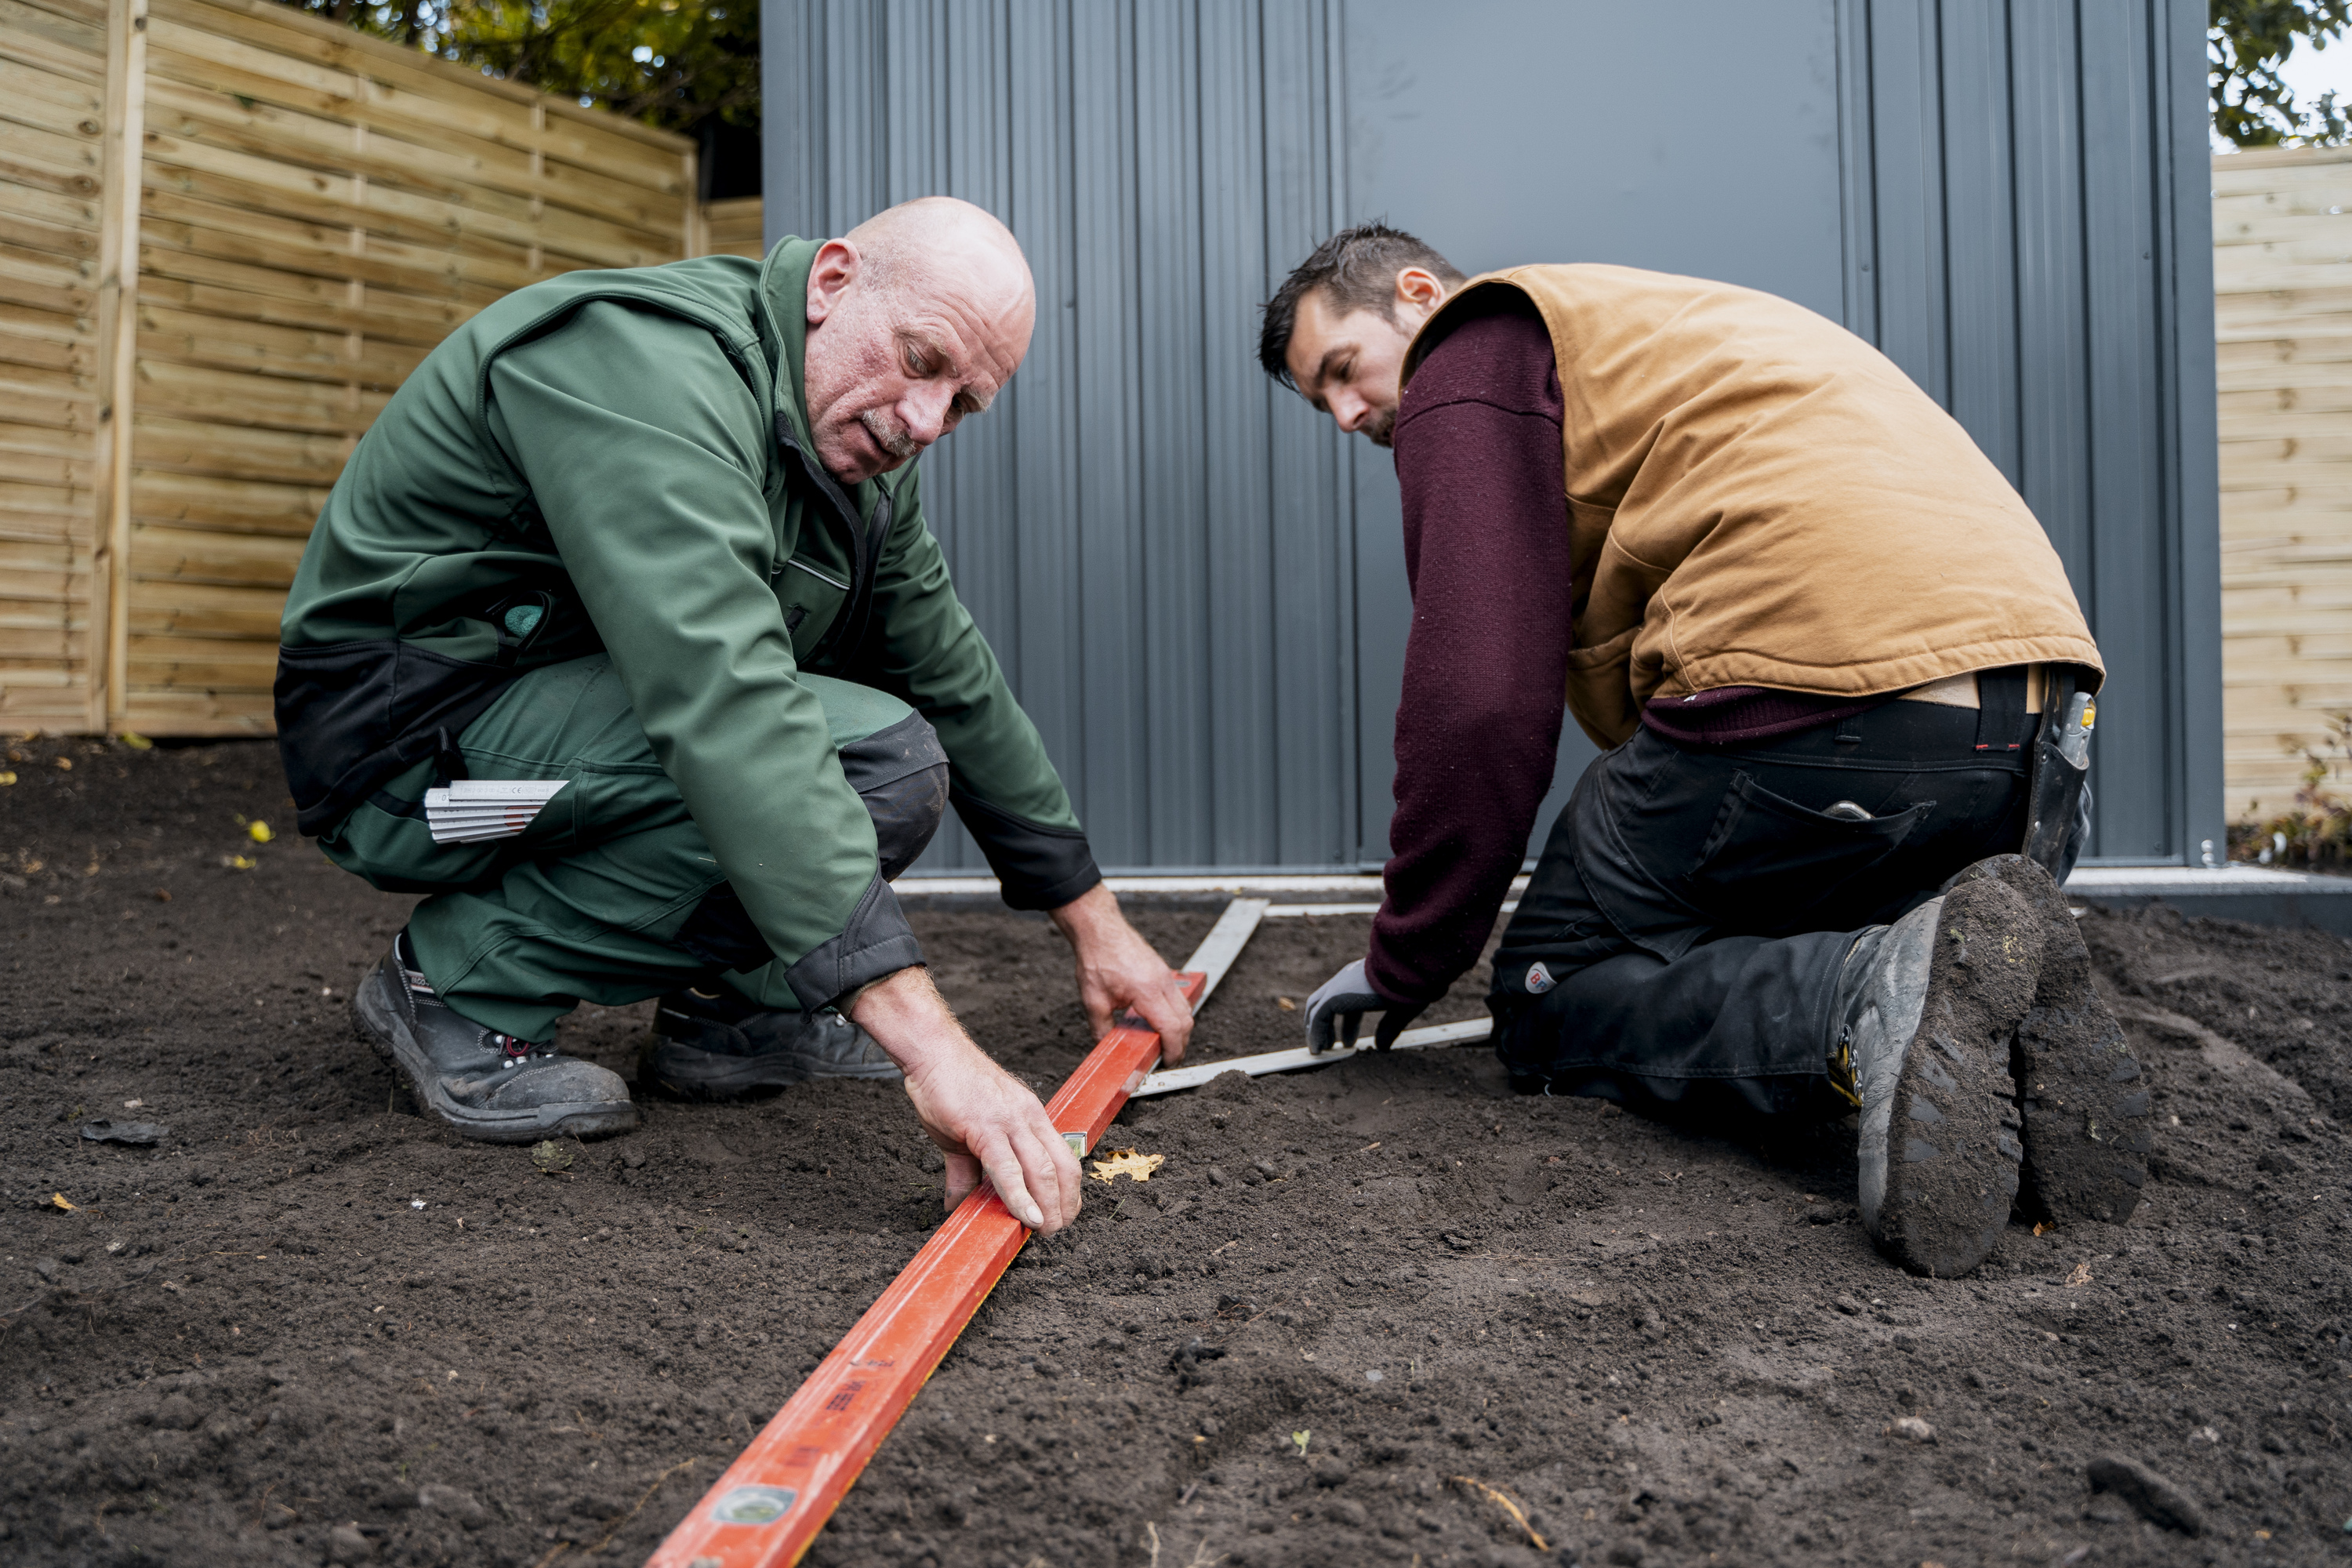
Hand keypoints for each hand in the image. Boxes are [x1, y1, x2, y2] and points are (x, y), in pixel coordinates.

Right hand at [847, 967, 1080, 1232]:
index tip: (1062, 1213)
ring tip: (1045, 1230)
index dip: (1068, 1190)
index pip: (1063, 1157)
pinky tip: (1025, 1216)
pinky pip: (1007, 1167)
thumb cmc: (950, 1086)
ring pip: (1041, 1170)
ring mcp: (1009, 1121)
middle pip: (1062, 1167)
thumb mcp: (966, 1133)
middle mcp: (1028, 1118)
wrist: (932, 1052)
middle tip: (1056, 1230)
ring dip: (1048, 1206)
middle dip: (1065, 1204)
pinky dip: (1019, 1196)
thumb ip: (968, 1171)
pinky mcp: (985, 1126)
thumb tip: (959, 1204)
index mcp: (1030, 1117)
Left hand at [1048, 882, 1194, 1065]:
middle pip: (1186, 1021)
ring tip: (1162, 1041)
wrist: (1100, 929)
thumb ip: (1102, 1028)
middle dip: (1180, 1043)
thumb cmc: (1097, 959)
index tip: (1167, 1061)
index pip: (1172, 1027)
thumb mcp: (1093, 1000)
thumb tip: (1106, 1046)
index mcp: (1147, 991)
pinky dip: (1174, 1014)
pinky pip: (1177, 997)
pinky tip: (1158, 1020)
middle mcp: (1162, 982)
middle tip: (1166, 1057)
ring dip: (1179, 1028)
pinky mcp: (1163, 971)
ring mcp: (1165, 975)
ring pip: (1185, 1008)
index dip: (1173, 1050)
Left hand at [1302, 958, 1425, 1053]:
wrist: (1408, 967)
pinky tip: (1319, 1049)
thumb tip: (1381, 1048)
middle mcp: (1347, 981)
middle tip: (1331, 1046)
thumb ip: (1389, 1028)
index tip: (1348, 1042)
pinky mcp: (1334, 995)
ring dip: (1317, 1031)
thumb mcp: (1400, 1010)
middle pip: (1326, 1004)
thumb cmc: (1410, 985)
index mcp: (1362, 980)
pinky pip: (1317, 1017)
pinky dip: (1315, 1033)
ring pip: (1317, 1009)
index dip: (1347, 1024)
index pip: (1347, 1003)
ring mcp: (1339, 987)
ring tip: (1319, 1051)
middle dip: (1327, 1026)